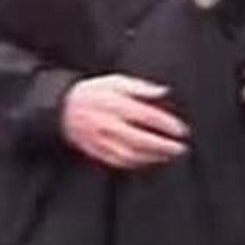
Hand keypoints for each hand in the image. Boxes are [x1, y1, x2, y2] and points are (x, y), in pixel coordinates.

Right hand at [60, 74, 189, 169]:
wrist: (62, 107)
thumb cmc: (93, 92)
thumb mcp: (115, 81)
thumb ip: (140, 87)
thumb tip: (162, 91)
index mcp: (115, 104)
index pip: (147, 116)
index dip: (167, 125)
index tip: (181, 130)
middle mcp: (109, 124)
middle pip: (141, 140)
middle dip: (164, 146)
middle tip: (181, 148)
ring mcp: (101, 140)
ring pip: (131, 154)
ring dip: (153, 157)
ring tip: (168, 155)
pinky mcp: (96, 151)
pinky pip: (118, 162)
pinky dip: (136, 163)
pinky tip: (148, 161)